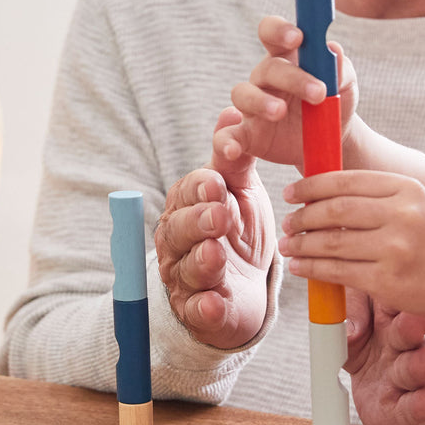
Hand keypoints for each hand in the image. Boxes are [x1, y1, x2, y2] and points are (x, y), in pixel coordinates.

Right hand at [155, 108, 275, 347]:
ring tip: (216, 255)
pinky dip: (206, 308)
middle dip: (198, 222)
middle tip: (220, 215)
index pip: (187, 194)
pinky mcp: (200, 313)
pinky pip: (198, 311)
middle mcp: (178, 242)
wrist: (247, 286)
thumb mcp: (241, 191)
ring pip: (186, 269)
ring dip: (202, 262)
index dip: (201, 189)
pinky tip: (216, 304)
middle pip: (179, 231)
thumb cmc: (238, 230)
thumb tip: (233, 111)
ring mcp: (185, 279)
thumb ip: (235, 158)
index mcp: (187, 207)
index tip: (218, 183)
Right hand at [217, 15, 357, 166]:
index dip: (279, 30)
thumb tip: (333, 49)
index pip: (272, 32)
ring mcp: (252, 105)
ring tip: (280, 112)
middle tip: (319, 93)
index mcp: (287, 57)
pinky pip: (227, 136)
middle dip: (292, 78)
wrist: (330, 141)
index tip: (297, 37)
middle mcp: (265, 77)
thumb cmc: (335, 102)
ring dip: (261, 102)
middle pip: (267, 68)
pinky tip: (233, 150)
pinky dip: (226, 143)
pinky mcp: (247, 135)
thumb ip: (341, 68)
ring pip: (243, 94)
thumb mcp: (345, 85)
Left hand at [279, 170, 424, 319]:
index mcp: (405, 188)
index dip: (312, 185)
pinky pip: (338, 271)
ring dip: (302, 243)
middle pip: (336, 210)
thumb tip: (318, 195)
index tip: (291, 192)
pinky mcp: (387, 281)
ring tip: (288, 245)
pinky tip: (300, 266)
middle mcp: (401, 214)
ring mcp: (395, 248)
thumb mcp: (413, 204)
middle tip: (288, 221)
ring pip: (332, 241)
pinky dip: (312, 267)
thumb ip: (374, 197)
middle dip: (303, 215)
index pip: (346, 181)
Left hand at [345, 292, 424, 424]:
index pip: (393, 297)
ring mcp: (414, 374)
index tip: (389, 286)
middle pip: (413, 330)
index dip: (392, 293)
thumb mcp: (355, 319)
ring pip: (418, 367)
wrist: (389, 388)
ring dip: (422, 365)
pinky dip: (422, 404)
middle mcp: (409, 340)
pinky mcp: (411, 410)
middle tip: (414, 321)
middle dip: (413, 326)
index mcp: (392, 312)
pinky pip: (416, 406)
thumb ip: (351, 311)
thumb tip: (350, 330)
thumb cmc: (372, 341)